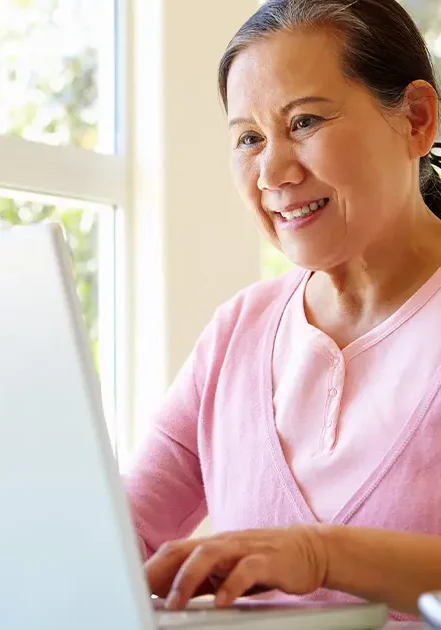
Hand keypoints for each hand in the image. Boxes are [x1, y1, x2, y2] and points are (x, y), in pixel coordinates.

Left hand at [145, 525, 327, 609]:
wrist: (308, 549)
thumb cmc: (262, 561)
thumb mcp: (227, 572)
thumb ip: (201, 581)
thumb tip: (167, 596)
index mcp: (211, 546)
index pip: (173, 552)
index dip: (149, 568)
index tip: (129, 588)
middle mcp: (223, 543)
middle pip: (183, 548)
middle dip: (159, 570)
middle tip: (140, 594)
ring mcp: (244, 548)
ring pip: (209, 554)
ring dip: (188, 578)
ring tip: (175, 603)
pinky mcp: (268, 558)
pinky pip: (246, 569)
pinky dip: (232, 584)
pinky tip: (223, 601)